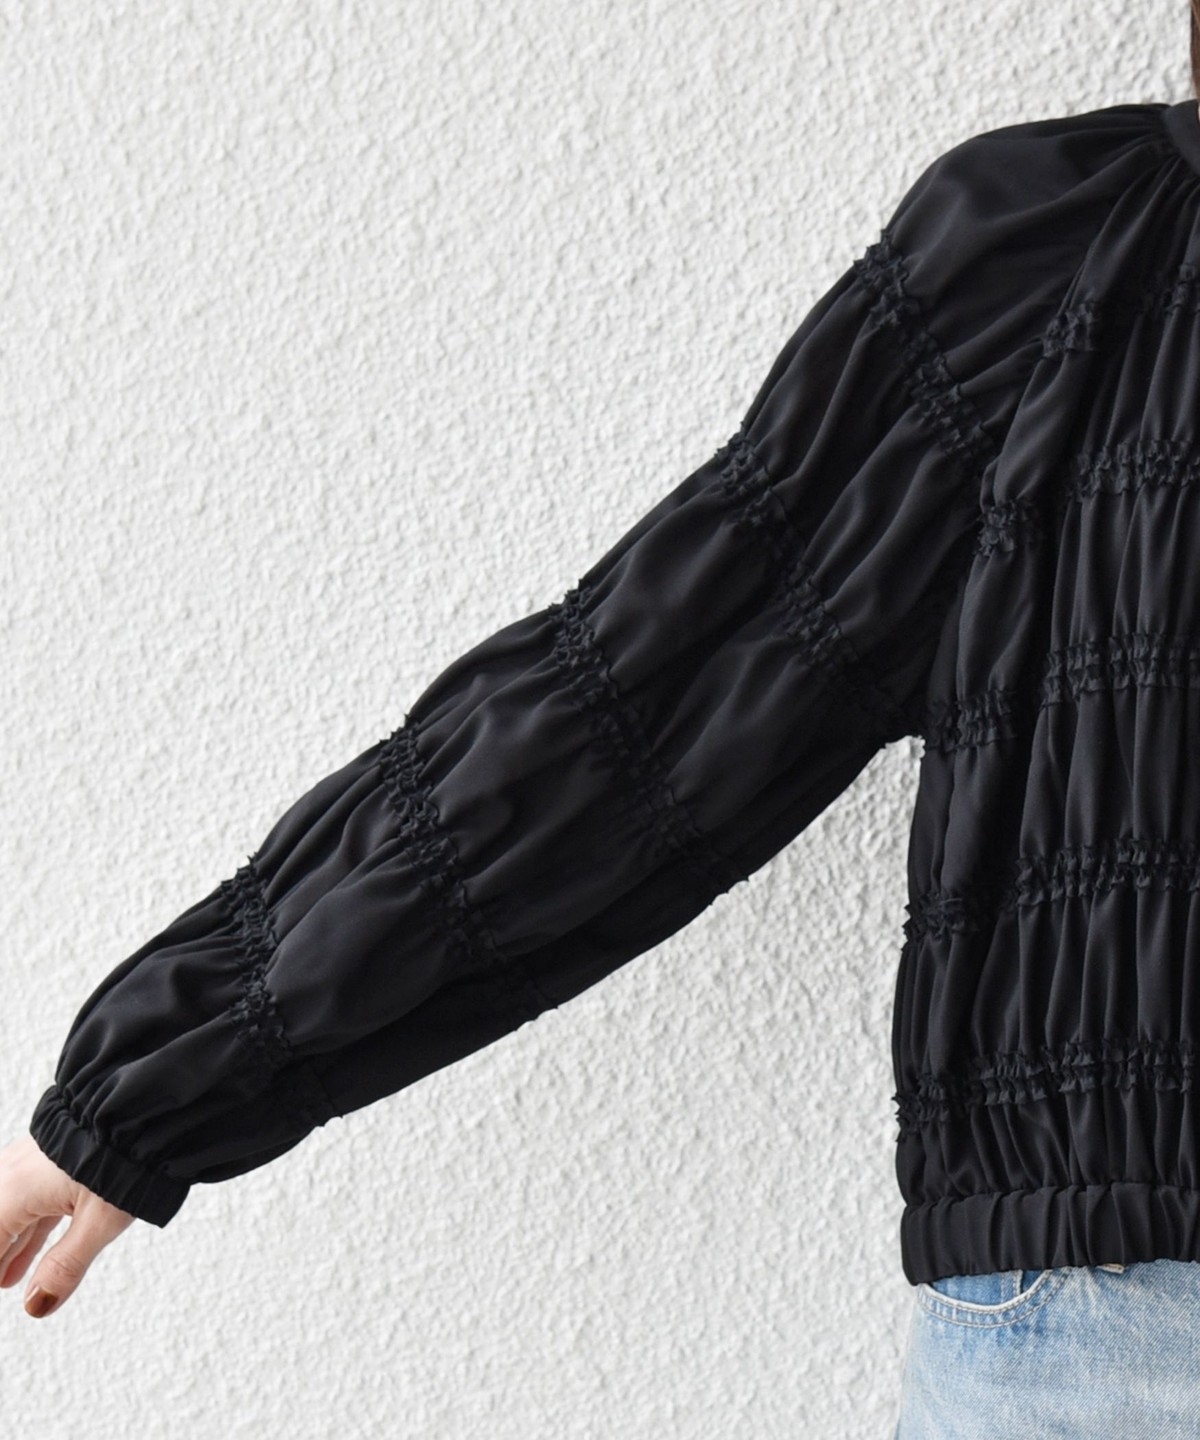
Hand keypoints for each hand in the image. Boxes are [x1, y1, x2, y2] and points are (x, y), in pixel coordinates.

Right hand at [0, 1134, 135, 1318]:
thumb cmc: (124, 1157)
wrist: (145, 1108)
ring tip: (6, 1280)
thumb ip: (66, 1264)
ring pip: (12, 1212)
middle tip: (4, 1281)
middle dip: (0, 1254)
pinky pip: (30, 1200)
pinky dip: (27, 1229)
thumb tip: (36, 1306)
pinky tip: (26, 1254)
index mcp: (16, 1190)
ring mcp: (34, 1163)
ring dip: (10, 1246)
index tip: (1, 1282)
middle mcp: (16, 1173)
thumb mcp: (99, 1221)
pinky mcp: (53, 1158)